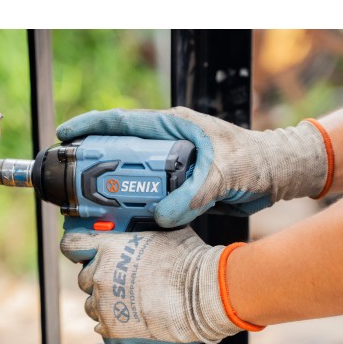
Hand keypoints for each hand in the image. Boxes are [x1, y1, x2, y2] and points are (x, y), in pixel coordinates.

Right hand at [57, 107, 331, 225]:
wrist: (276, 175)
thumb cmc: (255, 160)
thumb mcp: (224, 174)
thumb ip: (194, 194)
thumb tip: (161, 216)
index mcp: (173, 126)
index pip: (122, 122)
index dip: (91, 127)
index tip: (66, 135)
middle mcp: (167, 143)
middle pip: (120, 151)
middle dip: (94, 165)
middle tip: (74, 183)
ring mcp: (172, 165)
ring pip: (132, 176)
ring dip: (113, 191)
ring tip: (92, 207)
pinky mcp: (179, 185)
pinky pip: (149, 195)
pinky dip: (135, 207)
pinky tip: (124, 221)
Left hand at [60, 227, 260, 343]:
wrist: (205, 296)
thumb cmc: (190, 263)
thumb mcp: (165, 233)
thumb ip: (143, 235)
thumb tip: (147, 232)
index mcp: (109, 248)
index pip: (73, 245)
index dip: (79, 250)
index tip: (83, 254)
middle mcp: (100, 276)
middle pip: (84, 280)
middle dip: (101, 281)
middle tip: (125, 284)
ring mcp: (105, 306)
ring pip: (93, 308)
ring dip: (109, 307)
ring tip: (136, 306)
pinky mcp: (114, 332)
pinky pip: (106, 334)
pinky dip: (118, 332)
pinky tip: (137, 326)